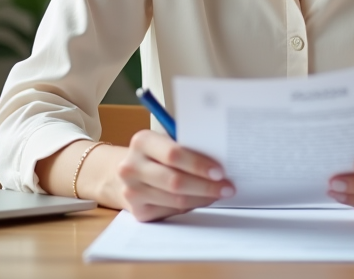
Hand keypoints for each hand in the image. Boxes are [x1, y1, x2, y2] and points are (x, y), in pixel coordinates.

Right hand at [115, 129, 235, 221]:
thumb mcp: (165, 142)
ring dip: (203, 198)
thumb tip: (220, 162)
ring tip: (219, 193)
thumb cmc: (156, 155)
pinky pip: (172, 211)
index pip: (173, 154)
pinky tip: (202, 199)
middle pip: (175, 181)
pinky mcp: (138, 211)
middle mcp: (132, 167)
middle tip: (228, 187)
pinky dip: (192, 206)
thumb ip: (186, 147)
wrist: (126, 174)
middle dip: (206, 186)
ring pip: (177, 200)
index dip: (198, 164)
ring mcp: (132, 192)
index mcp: (142, 142)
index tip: (220, 171)